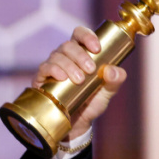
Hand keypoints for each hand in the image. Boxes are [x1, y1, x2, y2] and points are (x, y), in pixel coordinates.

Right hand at [32, 25, 126, 140]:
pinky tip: (62, 77)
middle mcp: (65, 56)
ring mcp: (53, 66)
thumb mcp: (108, 91)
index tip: (97, 48)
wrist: (78, 123)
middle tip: (90, 70)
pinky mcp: (42, 79)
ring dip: (69, 65)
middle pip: (69, 45)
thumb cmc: (92, 102)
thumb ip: (116, 80)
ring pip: (57, 56)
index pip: (80, 34)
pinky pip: (45, 68)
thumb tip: (111, 70)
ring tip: (79, 80)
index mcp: (81, 53)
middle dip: (80, 55)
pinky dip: (53, 70)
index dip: (87, 36)